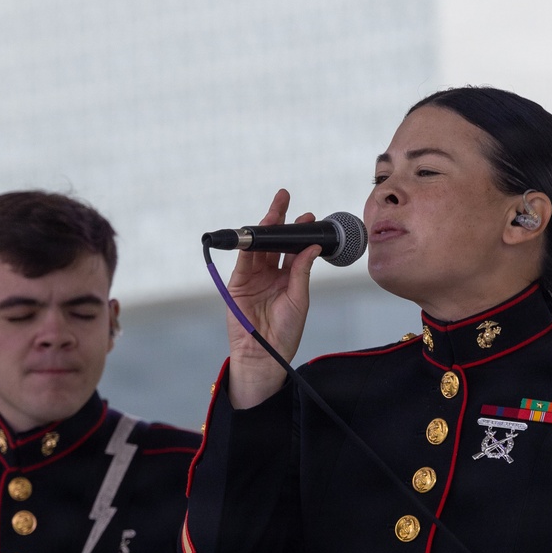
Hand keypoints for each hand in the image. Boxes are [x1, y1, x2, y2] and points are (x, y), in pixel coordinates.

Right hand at [224, 189, 320, 409]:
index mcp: (288, 280)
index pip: (293, 250)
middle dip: (279, 220)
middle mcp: (270, 275)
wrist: (264, 354)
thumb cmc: (284, 333)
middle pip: (274, 242)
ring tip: (275, 209)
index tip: (309, 216)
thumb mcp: (298, 299)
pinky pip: (244, 260)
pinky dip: (248, 245)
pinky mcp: (238, 283)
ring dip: (265, 227)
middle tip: (285, 198)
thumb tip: (312, 247)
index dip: (299, 233)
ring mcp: (253, 278)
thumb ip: (302, 272)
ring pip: (259, 246)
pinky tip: (257, 231)